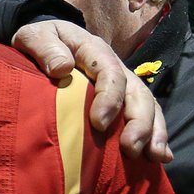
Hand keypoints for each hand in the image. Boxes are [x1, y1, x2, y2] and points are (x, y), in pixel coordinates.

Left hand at [11, 20, 170, 161]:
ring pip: (146, 105)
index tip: (99, 124)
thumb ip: (45, 47)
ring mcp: (121, 83)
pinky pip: (145, 114)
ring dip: (153, 131)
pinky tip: (159, 157)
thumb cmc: (38, 41)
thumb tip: (61, 67)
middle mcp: (114, 66)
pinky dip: (155, 135)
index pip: (110, 72)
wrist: (42, 42)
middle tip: (131, 148)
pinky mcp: (121, 98)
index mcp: (93, 49)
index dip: (109, 98)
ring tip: (154, 157)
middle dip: (139, 121)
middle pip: (136, 92)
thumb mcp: (34, 36)